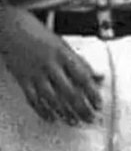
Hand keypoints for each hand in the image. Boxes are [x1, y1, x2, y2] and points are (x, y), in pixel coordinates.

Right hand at [0, 5, 102, 123]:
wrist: (12, 28)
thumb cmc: (40, 35)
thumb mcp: (64, 45)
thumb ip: (81, 62)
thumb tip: (99, 77)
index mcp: (63, 54)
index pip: (82, 77)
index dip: (92, 92)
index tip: (98, 104)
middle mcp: (50, 65)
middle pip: (69, 91)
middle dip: (81, 107)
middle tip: (89, 118)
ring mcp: (35, 73)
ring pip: (52, 98)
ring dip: (64, 112)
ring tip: (74, 122)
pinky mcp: (22, 80)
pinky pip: (33, 99)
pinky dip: (43, 110)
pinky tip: (51, 118)